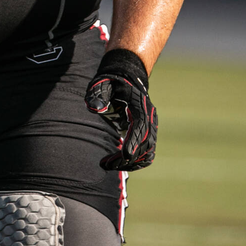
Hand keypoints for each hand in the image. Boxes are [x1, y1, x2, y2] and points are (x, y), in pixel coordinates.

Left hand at [85, 48, 157, 171]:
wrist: (126, 81)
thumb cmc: (111, 84)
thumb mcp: (102, 84)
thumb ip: (98, 94)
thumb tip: (94, 108)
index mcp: (139, 104)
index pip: (141, 125)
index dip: (134, 140)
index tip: (124, 154)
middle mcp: (150, 117)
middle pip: (144, 143)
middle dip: (126, 157)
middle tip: (105, 164)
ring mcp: (151, 127)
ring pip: (147, 152)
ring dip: (130, 163)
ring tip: (108, 165)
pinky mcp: (149, 135)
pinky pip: (147, 154)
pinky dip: (136, 162)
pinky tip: (118, 163)